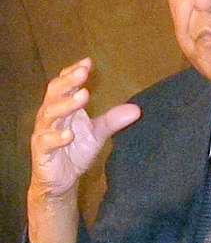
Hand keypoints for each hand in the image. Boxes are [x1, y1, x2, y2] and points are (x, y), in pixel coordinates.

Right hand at [29, 57, 140, 200]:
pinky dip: (57, 137)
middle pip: (55, 93)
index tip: (88, 62)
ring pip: (50, 114)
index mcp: (63, 107)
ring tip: (83, 96)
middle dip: (69, 82)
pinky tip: (69, 134)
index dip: (73, 72)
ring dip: (67, 104)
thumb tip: (137, 109)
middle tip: (83, 72)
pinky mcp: (42, 151)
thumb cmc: (74, 151)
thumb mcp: (97, 134)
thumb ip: (113, 120)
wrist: (60, 180)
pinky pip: (47, 141)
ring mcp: (44, 132)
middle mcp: (50, 116)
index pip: (64, 84)